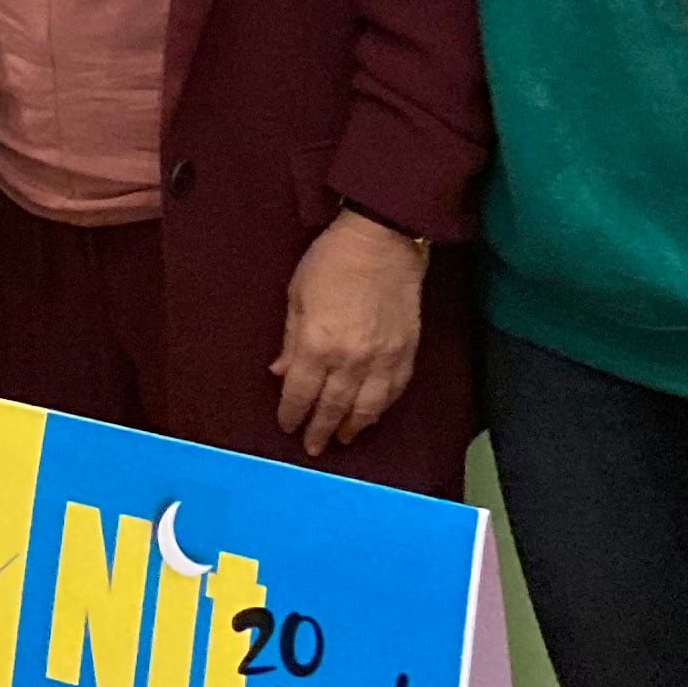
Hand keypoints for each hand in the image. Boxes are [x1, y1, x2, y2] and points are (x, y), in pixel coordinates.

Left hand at [273, 208, 424, 458]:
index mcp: (318, 344)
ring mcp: (382, 358)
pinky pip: (394, 391)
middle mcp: (351, 359)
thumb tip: (281, 372)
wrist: (383, 239)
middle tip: (313, 446)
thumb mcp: (297, 295)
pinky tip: (372, 414)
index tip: (287, 424)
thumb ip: (290, 340)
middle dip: (320, 430)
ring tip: (343, 437)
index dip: (291, 413)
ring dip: (352, 427)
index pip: (300, 393)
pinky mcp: (406, 352)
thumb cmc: (332, 260)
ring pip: (366, 408)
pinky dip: (381, 408)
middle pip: (332, 407)